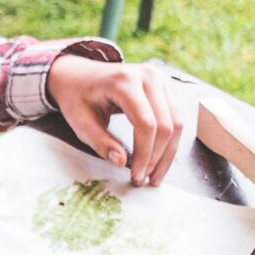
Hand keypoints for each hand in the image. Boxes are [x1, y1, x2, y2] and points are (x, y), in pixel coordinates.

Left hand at [46, 54, 183, 184]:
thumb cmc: (78, 98)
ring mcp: (159, 78)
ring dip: (168, 152)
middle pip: (166, 124)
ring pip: (177, 122)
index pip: (145, 123)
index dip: (145, 154)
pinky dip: (169, 141)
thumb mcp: (81, 122)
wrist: (79, 75)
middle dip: (158, 157)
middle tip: (145, 180)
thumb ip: (101, 143)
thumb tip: (122, 163)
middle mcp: (147, 76)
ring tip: (154, 175)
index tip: (136, 177)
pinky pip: (175, 117)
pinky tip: (158, 159)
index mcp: (124, 80)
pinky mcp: (164, 86)